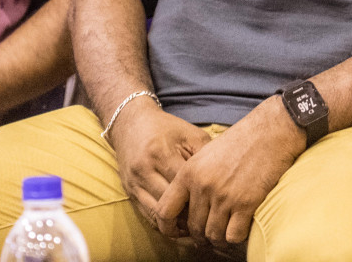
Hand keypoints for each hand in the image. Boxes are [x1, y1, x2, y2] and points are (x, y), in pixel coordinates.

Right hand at [106, 96, 212, 230]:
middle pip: (169, 204)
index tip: (218, 205)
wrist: (131, 124)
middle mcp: (144, 171)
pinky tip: (180, 225)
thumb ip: (206, 155)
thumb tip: (221, 181)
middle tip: (210, 221)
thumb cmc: (166, 128)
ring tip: (197, 228)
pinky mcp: (129, 192)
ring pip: (157, 216)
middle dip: (190, 216)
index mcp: (160, 153)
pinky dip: (165, 224)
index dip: (201, 199)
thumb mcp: (190, 134)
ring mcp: (134, 184)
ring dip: (177, 225)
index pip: (183, 186)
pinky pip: (147, 217)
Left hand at [155, 96, 303, 251]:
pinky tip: (241, 228)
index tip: (176, 232)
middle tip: (210, 233)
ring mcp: (224, 196)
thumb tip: (187, 205)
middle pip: (193, 227)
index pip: (164, 211)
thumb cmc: (240, 140)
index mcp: (188, 172)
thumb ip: (193, 177)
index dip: (167, 227)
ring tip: (225, 232)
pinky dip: (236, 237)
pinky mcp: (245, 203)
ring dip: (219, 238)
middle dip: (201, 235)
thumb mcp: (206, 153)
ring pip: (213, 235)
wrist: (270, 131)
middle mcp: (203, 185)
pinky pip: (233, 235)